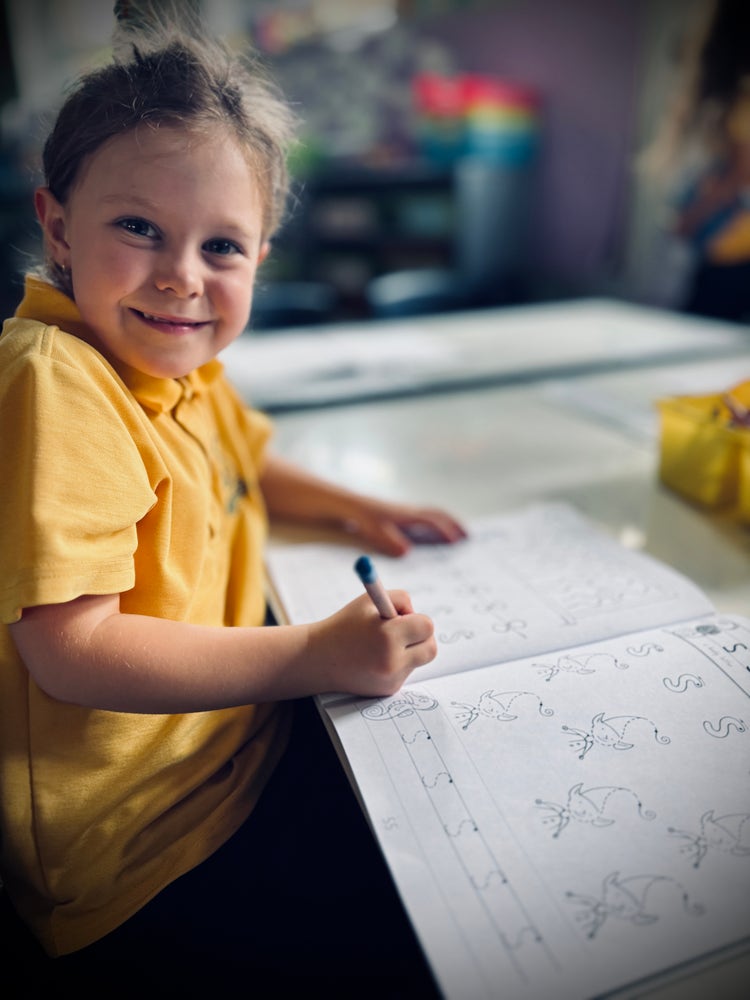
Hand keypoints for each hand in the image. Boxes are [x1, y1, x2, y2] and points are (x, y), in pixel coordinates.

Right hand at [308, 591, 436, 696]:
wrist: (319, 658)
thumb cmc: (345, 625)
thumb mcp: (368, 600)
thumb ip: (399, 599)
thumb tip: (417, 614)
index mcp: (388, 635)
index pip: (427, 627)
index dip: (416, 619)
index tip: (403, 618)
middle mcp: (393, 661)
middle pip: (430, 648)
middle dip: (421, 638)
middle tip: (404, 632)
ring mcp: (391, 679)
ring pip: (418, 660)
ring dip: (408, 650)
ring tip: (382, 645)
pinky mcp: (388, 690)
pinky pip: (405, 672)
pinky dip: (396, 663)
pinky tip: (374, 660)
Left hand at [341, 498, 467, 555]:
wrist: (352, 505)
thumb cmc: (364, 519)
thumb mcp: (375, 532)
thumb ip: (390, 542)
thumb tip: (407, 552)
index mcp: (406, 516)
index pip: (431, 522)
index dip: (444, 531)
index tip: (457, 541)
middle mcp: (410, 511)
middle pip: (438, 515)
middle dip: (454, 524)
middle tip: (468, 536)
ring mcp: (408, 511)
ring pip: (433, 514)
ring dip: (448, 522)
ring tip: (460, 534)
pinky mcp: (404, 514)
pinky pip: (427, 516)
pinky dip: (437, 522)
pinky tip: (438, 532)